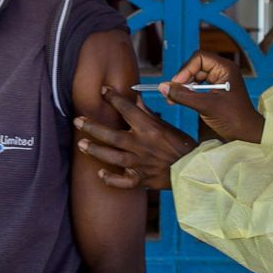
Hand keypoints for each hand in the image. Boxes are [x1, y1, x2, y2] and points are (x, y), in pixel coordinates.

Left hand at [75, 87, 197, 189]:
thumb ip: (147, 113)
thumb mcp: (166, 126)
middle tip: (77, 121)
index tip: (102, 91)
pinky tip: (101, 174)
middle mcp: (142, 145)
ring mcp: (140, 164)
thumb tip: (134, 98)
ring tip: (81, 144)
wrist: (194, 170)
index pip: (128, 109)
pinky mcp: (142, 180)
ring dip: (96, 151)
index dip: (113, 98)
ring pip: (113, 157)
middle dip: (93, 127)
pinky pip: (123, 182)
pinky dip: (111, 179)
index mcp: (150, 128)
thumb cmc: (181, 145)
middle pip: (112, 135)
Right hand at [161, 51, 264, 143]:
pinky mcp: (216, 90)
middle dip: (182, 78)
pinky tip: (181, 100)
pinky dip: (188, 92)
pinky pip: (198, 86)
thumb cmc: (234, 119)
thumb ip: (183, 95)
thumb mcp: (205, 106)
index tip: (176, 84)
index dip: (185, 69)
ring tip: (173, 99)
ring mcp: (219, 80)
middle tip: (172, 93)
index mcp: (225, 68)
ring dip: (183, 86)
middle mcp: (222, 71)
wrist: (247, 135)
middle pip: (195, 66)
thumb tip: (163, 87)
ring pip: (195, 76)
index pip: (199, 58)